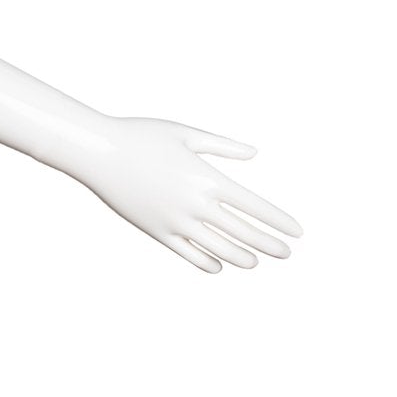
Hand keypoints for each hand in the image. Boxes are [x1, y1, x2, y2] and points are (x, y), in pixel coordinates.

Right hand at [81, 117, 302, 272]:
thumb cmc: (140, 136)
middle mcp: (196, 205)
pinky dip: (209, 264)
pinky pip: (190, 256)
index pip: (256, 208)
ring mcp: (176, 222)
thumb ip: (221, 146)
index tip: (297, 232)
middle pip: (244, 233)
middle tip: (286, 252)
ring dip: (244, 258)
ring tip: (256, 260)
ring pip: (221, 251)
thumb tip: (254, 154)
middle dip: (270, 245)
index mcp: (207, 179)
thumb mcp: (184, 132)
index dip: (280, 222)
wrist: (98, 152)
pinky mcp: (157, 233)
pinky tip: (219, 265)